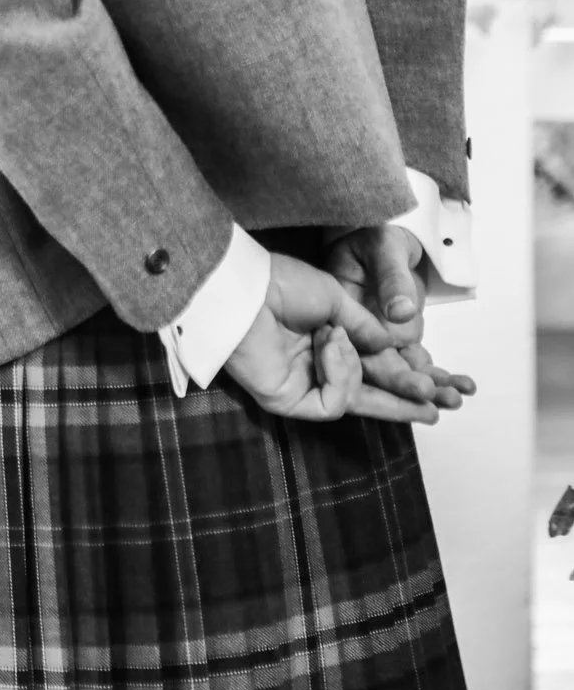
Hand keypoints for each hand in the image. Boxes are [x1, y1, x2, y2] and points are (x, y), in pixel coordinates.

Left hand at [223, 251, 445, 424]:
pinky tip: (328, 346)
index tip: (444, 386)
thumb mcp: (336, 298)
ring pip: (356, 400)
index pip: (374, 368)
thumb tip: (393, 346)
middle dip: (407, 399)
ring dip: (360, 368)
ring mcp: (304, 386)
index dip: (407, 377)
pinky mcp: (291, 402)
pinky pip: (334, 401)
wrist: (246, 289)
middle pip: (371, 394)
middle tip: (443, 406)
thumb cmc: (282, 283)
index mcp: (327, 342)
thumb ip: (366, 327)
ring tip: (341, 340)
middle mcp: (317, 367)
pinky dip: (340, 373)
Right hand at [325, 224, 475, 411]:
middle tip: (436, 396)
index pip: (358, 349)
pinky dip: (439, 375)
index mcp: (339, 309)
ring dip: (429, 386)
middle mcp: (353, 329)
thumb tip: (402, 313)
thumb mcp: (385, 248)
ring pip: (401, 370)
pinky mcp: (396, 338)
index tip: (417, 384)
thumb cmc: (380, 232)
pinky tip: (462, 386)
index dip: (386, 371)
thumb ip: (392, 279)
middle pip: (379, 367)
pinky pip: (416, 361)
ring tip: (457, 396)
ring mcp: (376, 336)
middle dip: (408, 386)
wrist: (392, 234)